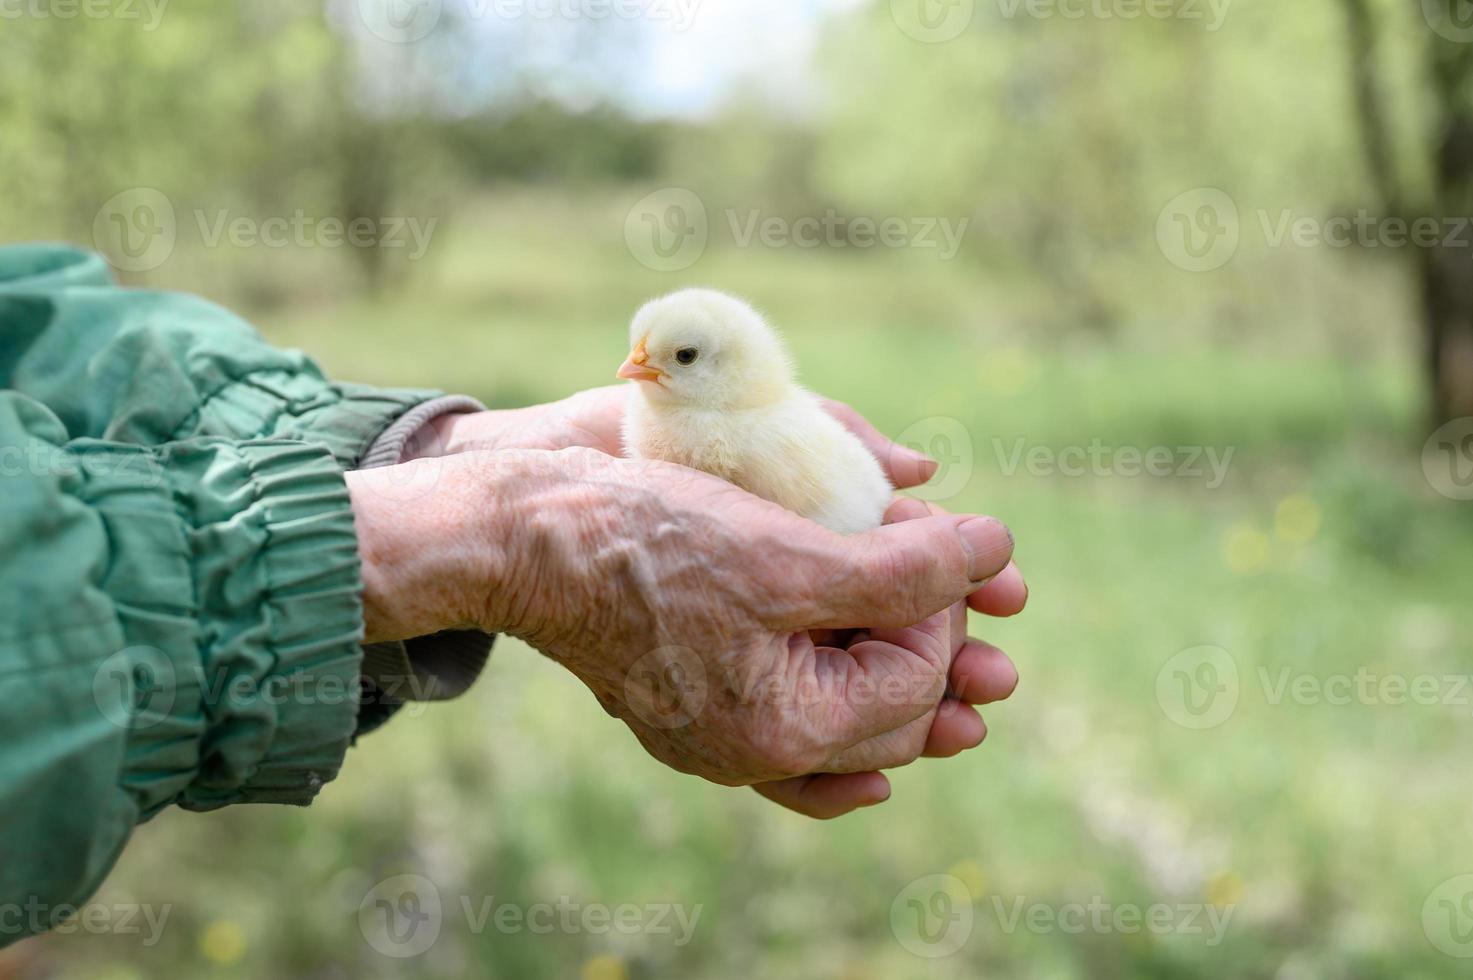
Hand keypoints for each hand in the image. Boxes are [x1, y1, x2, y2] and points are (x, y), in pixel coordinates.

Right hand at [348, 447, 1015, 791]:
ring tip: (962, 656)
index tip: (940, 532)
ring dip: (905, 676)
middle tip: (975, 582)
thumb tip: (997, 551)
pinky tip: (877, 764)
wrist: (524, 539)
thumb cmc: (648, 542)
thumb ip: (905, 567)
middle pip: (889, 711)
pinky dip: (843, 727)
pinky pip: (793, 741)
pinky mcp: (698, 705)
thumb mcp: (789, 553)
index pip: (916, 678)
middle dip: (941, 641)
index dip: (948, 601)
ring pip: (847, 724)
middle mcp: (755, 752)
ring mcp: (722, 734)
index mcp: (784, 729)